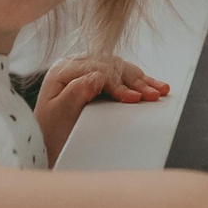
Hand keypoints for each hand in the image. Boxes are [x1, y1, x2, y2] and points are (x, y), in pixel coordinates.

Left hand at [34, 52, 169, 160]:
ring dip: (141, 80)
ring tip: (159, 91)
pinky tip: (154, 85)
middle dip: (134, 81)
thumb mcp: (59, 114)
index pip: (97, 69)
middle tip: (152, 95)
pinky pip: (121, 74)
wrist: (48, 143)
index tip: (133, 99)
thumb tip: (98, 76)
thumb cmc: (51, 132)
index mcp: (63, 69)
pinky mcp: (98, 77)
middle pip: (111, 66)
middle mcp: (75, 64)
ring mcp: (87, 69)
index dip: (118, 83)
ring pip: (120, 68)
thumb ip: (76, 92)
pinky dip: (139, 80)